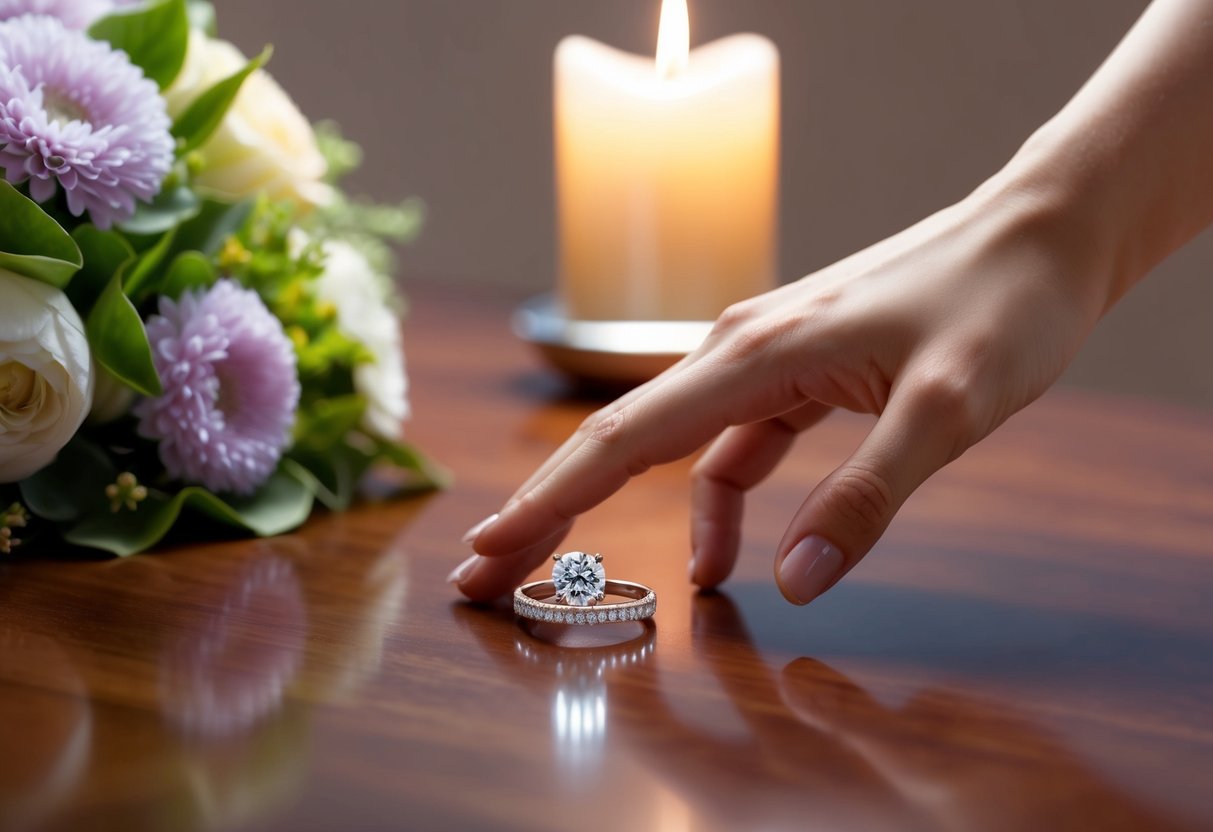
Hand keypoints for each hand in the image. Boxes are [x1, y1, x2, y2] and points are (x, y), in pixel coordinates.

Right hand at [454, 170, 1108, 603]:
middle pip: (619, 444)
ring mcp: (765, 362)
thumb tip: (792, 581)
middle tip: (488, 577)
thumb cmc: (998, 305)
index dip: (548, 501)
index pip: (624, 441)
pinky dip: (716, 504)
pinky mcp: (797, 375)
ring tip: (586, 578)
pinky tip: (727, 556)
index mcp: (755, 356)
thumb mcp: (949, 408)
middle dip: (550, 512)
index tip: (488, 551)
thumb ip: (868, 495)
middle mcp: (739, 352)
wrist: (1040, 234)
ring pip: (670, 450)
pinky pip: (731, 449)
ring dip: (623, 513)